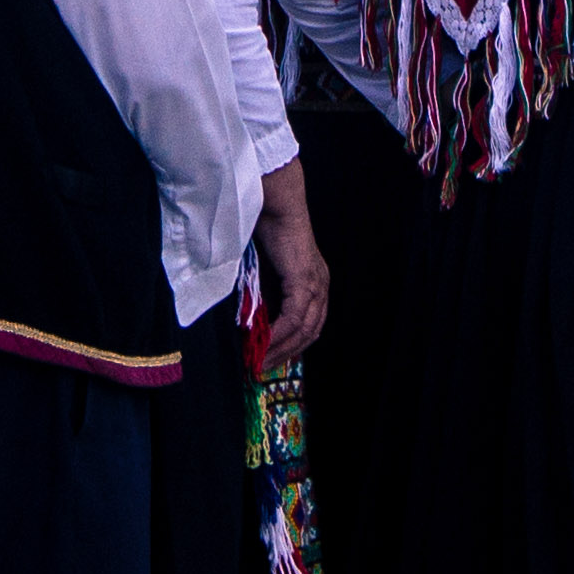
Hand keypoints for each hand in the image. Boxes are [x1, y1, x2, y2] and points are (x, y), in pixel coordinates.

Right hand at [253, 162, 329, 361]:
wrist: (274, 205)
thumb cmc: (267, 230)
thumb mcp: (265, 269)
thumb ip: (264, 293)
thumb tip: (252, 320)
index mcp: (315, 282)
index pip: (310, 324)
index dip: (293, 345)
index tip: (273, 359)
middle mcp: (321, 285)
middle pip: (310, 332)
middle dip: (287, 354)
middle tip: (264, 368)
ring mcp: (316, 284)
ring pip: (304, 330)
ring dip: (281, 349)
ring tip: (260, 362)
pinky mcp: (305, 282)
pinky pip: (294, 319)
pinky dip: (279, 335)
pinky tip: (264, 345)